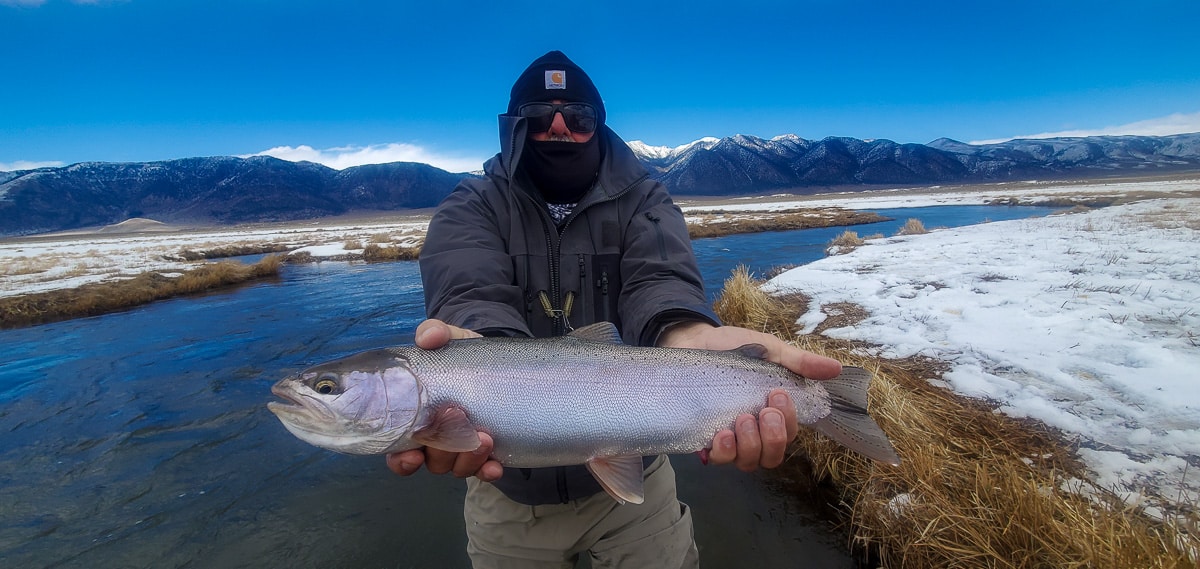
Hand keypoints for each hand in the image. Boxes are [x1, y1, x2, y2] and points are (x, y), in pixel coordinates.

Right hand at [385, 319, 503, 481]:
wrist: (498, 362)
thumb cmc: (462, 355)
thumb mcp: (451, 339)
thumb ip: (436, 333)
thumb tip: (426, 338)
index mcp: (416, 418)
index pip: (397, 450)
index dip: (401, 460)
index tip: (412, 454)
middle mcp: (435, 439)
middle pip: (430, 461)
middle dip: (443, 453)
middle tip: (461, 429)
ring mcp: (461, 448)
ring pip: (457, 467)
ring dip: (468, 459)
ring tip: (485, 438)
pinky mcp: (487, 452)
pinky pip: (483, 471)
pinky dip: (488, 471)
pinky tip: (496, 466)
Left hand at [658, 321, 841, 470]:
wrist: (693, 340)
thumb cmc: (733, 347)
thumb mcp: (770, 351)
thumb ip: (799, 362)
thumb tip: (836, 369)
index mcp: (771, 413)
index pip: (790, 434)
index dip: (789, 423)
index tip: (779, 395)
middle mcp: (752, 432)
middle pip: (772, 456)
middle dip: (773, 437)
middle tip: (764, 411)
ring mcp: (728, 438)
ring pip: (748, 462)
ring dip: (750, 445)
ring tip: (741, 419)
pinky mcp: (702, 438)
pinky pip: (717, 460)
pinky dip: (723, 452)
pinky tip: (722, 435)